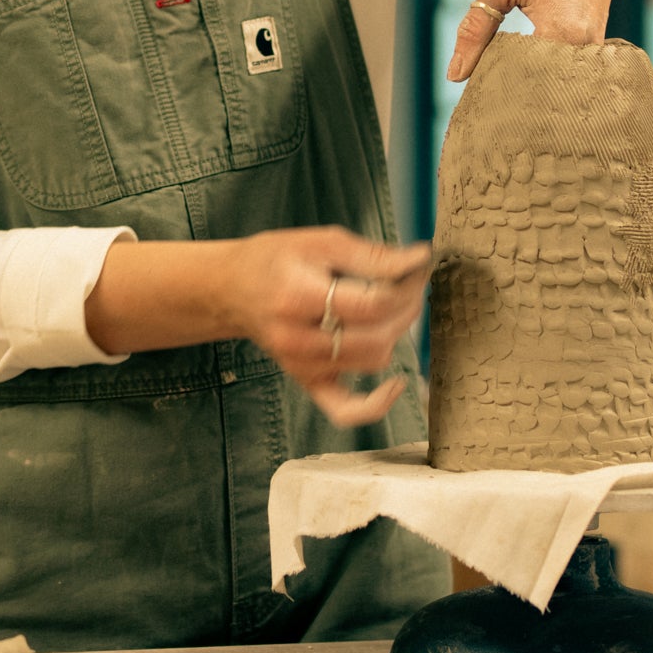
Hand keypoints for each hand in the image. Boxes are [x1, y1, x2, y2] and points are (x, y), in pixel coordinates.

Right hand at [225, 227, 431, 428]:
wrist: (233, 290)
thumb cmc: (276, 260)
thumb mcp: (321, 242)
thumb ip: (371, 255)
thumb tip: (418, 260)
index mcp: (298, 296)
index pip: (372, 303)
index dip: (407, 286)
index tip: (418, 267)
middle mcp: (297, 338)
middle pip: (377, 336)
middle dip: (407, 308)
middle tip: (411, 284)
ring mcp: (302, 366)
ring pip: (373, 361)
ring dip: (395, 334)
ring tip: (395, 309)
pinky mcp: (307, 382)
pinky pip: (346, 411)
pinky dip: (377, 404)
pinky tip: (397, 384)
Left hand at [446, 0, 638, 81]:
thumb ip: (476, 28)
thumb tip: (455, 76)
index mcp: (562, 32)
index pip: (519, 86)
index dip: (491, 93)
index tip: (469, 98)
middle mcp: (584, 48)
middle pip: (539, 94)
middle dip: (508, 99)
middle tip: (479, 102)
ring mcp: (594, 49)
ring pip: (554, 87)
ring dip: (525, 88)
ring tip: (497, 89)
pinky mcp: (595, 45)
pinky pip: (566, 74)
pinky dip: (541, 77)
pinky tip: (518, 74)